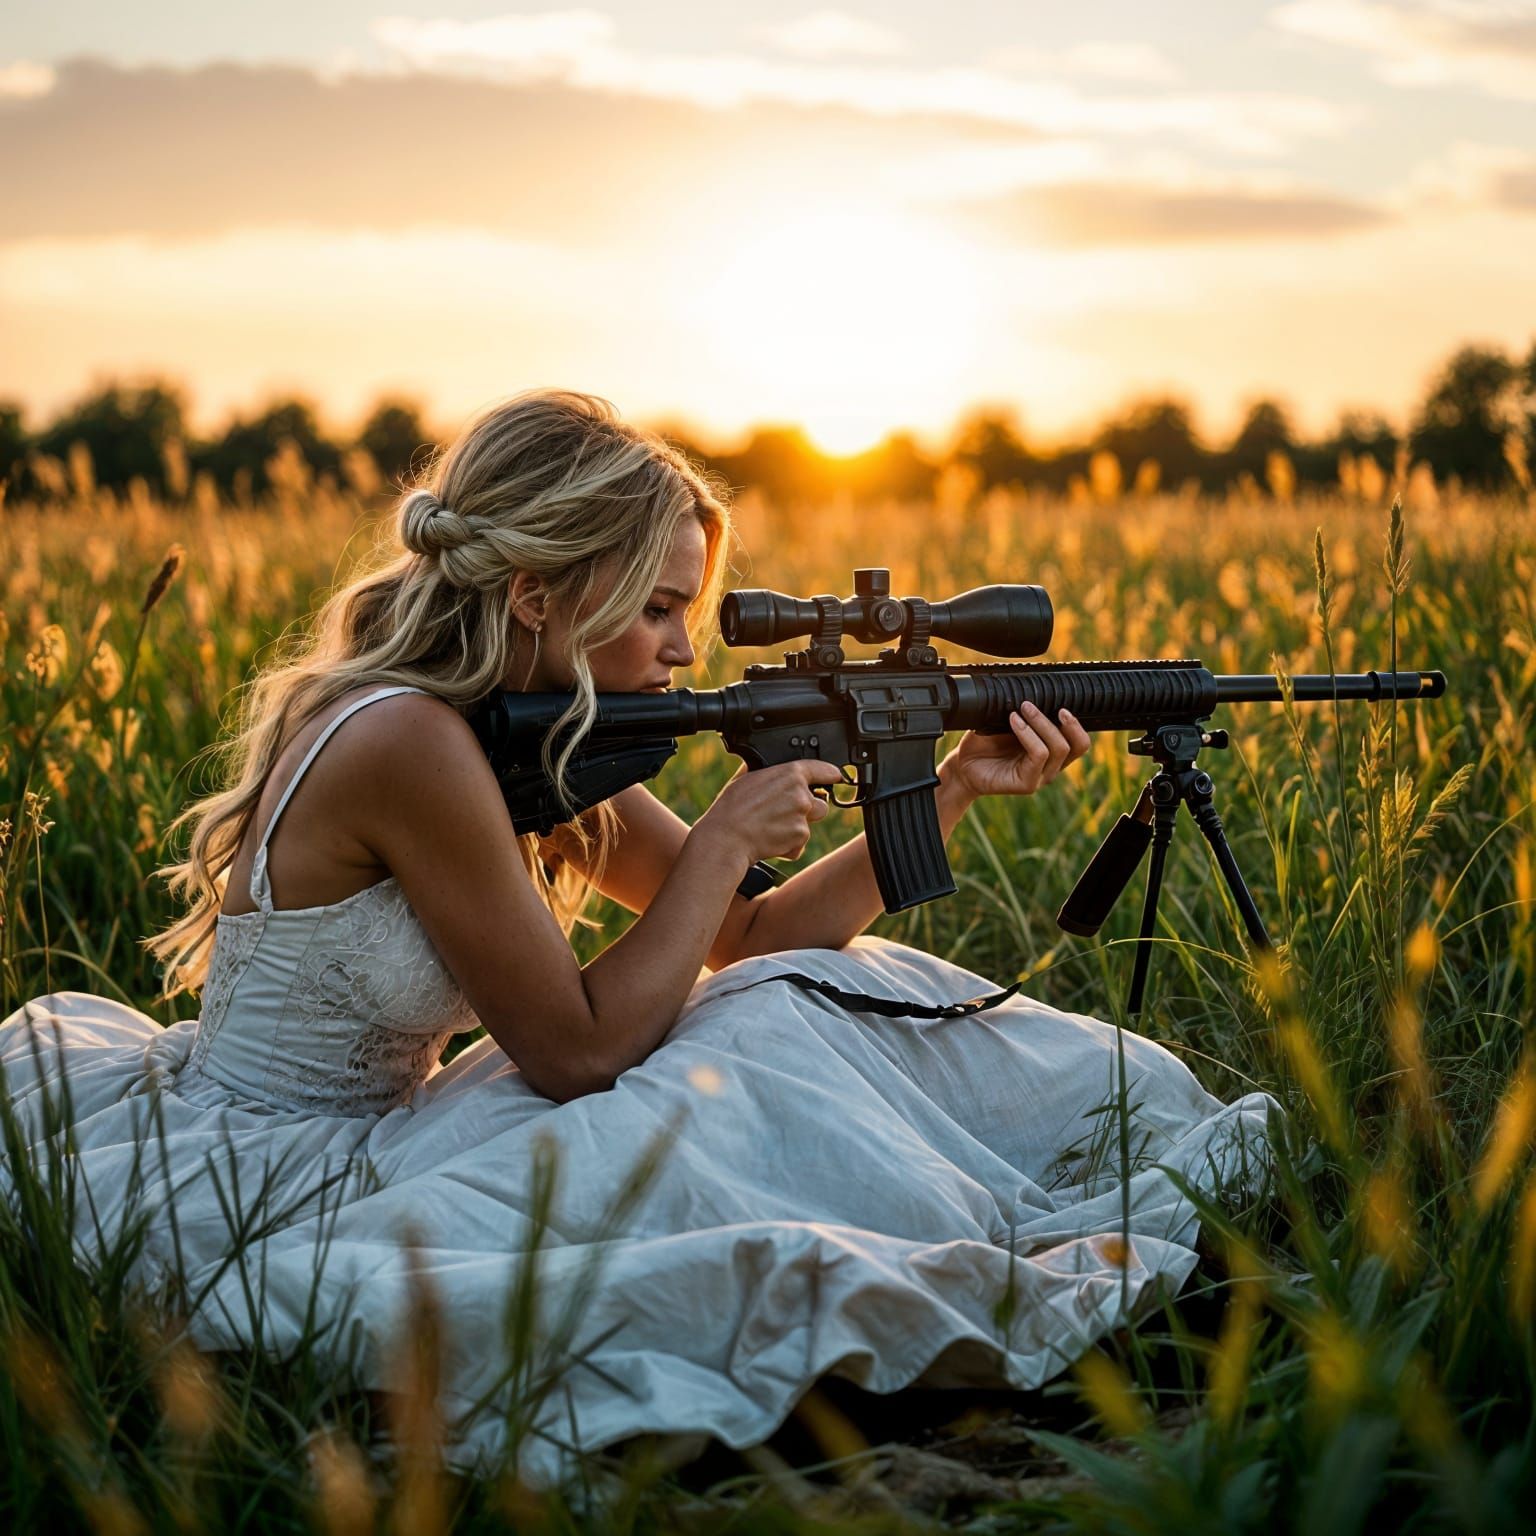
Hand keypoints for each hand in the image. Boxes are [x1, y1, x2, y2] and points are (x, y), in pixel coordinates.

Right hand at [694, 759, 846, 864]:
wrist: (727, 838)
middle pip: (819, 802)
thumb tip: (768, 765)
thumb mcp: (746, 777)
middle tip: (782, 813)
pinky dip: (788, 845)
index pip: (823, 769)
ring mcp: (803, 817)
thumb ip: (766, 770)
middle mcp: (802, 795)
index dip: (830, 773)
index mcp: (791, 774)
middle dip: (807, 809)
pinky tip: (769, 840)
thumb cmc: (731, 808)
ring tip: (771, 827)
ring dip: (797, 827)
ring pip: (809, 823)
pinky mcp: (800, 839)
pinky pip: (800, 843)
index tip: (836, 775)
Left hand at [940, 701, 1091, 801]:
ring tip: (1022, 709)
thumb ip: (1027, 713)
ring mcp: (1040, 777)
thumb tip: (1038, 690)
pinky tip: (1014, 721)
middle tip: (1036, 704)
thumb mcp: (1008, 723)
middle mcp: (1050, 767)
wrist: (963, 764)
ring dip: (1041, 723)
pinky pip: (1038, 755)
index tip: (1062, 706)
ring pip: (1058, 748)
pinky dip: (1028, 734)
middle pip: (1076, 745)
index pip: (1080, 743)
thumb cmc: (985, 743)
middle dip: (1063, 721)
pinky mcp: (1027, 784)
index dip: (1077, 725)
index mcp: (1051, 753)